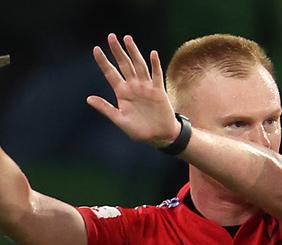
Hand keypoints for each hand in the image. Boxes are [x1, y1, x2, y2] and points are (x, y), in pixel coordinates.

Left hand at [87, 33, 179, 147]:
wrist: (159, 136)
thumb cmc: (139, 130)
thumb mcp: (120, 120)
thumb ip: (106, 108)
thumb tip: (88, 98)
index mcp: (122, 93)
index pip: (111, 73)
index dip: (103, 62)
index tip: (96, 49)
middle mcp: (133, 87)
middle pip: (124, 65)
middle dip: (117, 51)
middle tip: (111, 36)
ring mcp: (146, 88)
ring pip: (139, 66)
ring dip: (134, 52)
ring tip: (127, 39)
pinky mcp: (159, 91)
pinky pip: (156, 76)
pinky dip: (155, 65)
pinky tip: (152, 54)